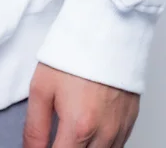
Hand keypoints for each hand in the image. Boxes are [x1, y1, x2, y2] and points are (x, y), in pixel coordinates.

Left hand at [23, 63, 138, 147]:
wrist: (106, 31)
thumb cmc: (73, 54)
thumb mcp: (41, 88)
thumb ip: (34, 128)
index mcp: (79, 127)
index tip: (41, 146)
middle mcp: (104, 134)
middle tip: (57, 135)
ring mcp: (120, 130)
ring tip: (72, 130)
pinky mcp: (130, 123)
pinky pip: (115, 147)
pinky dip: (100, 144)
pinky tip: (88, 130)